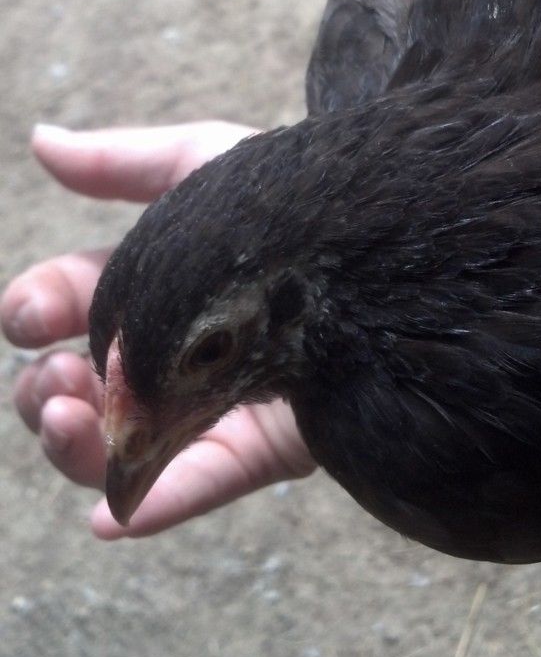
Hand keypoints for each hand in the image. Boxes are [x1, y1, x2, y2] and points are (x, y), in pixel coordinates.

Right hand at [1, 122, 315, 538]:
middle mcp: (176, 347)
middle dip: (46, 390)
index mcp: (154, 282)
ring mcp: (221, 399)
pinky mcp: (275, 443)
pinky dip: (160, 501)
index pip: (75, 303)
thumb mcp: (205, 163)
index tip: (27, 314)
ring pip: (129, 444)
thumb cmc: (294, 190)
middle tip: (54, 383)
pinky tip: (115, 515)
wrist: (388, 229)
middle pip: (88, 387)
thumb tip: (40, 140)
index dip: (40, 308)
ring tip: (70, 423)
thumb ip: (124, 161)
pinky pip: (210, 480)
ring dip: (79, 446)